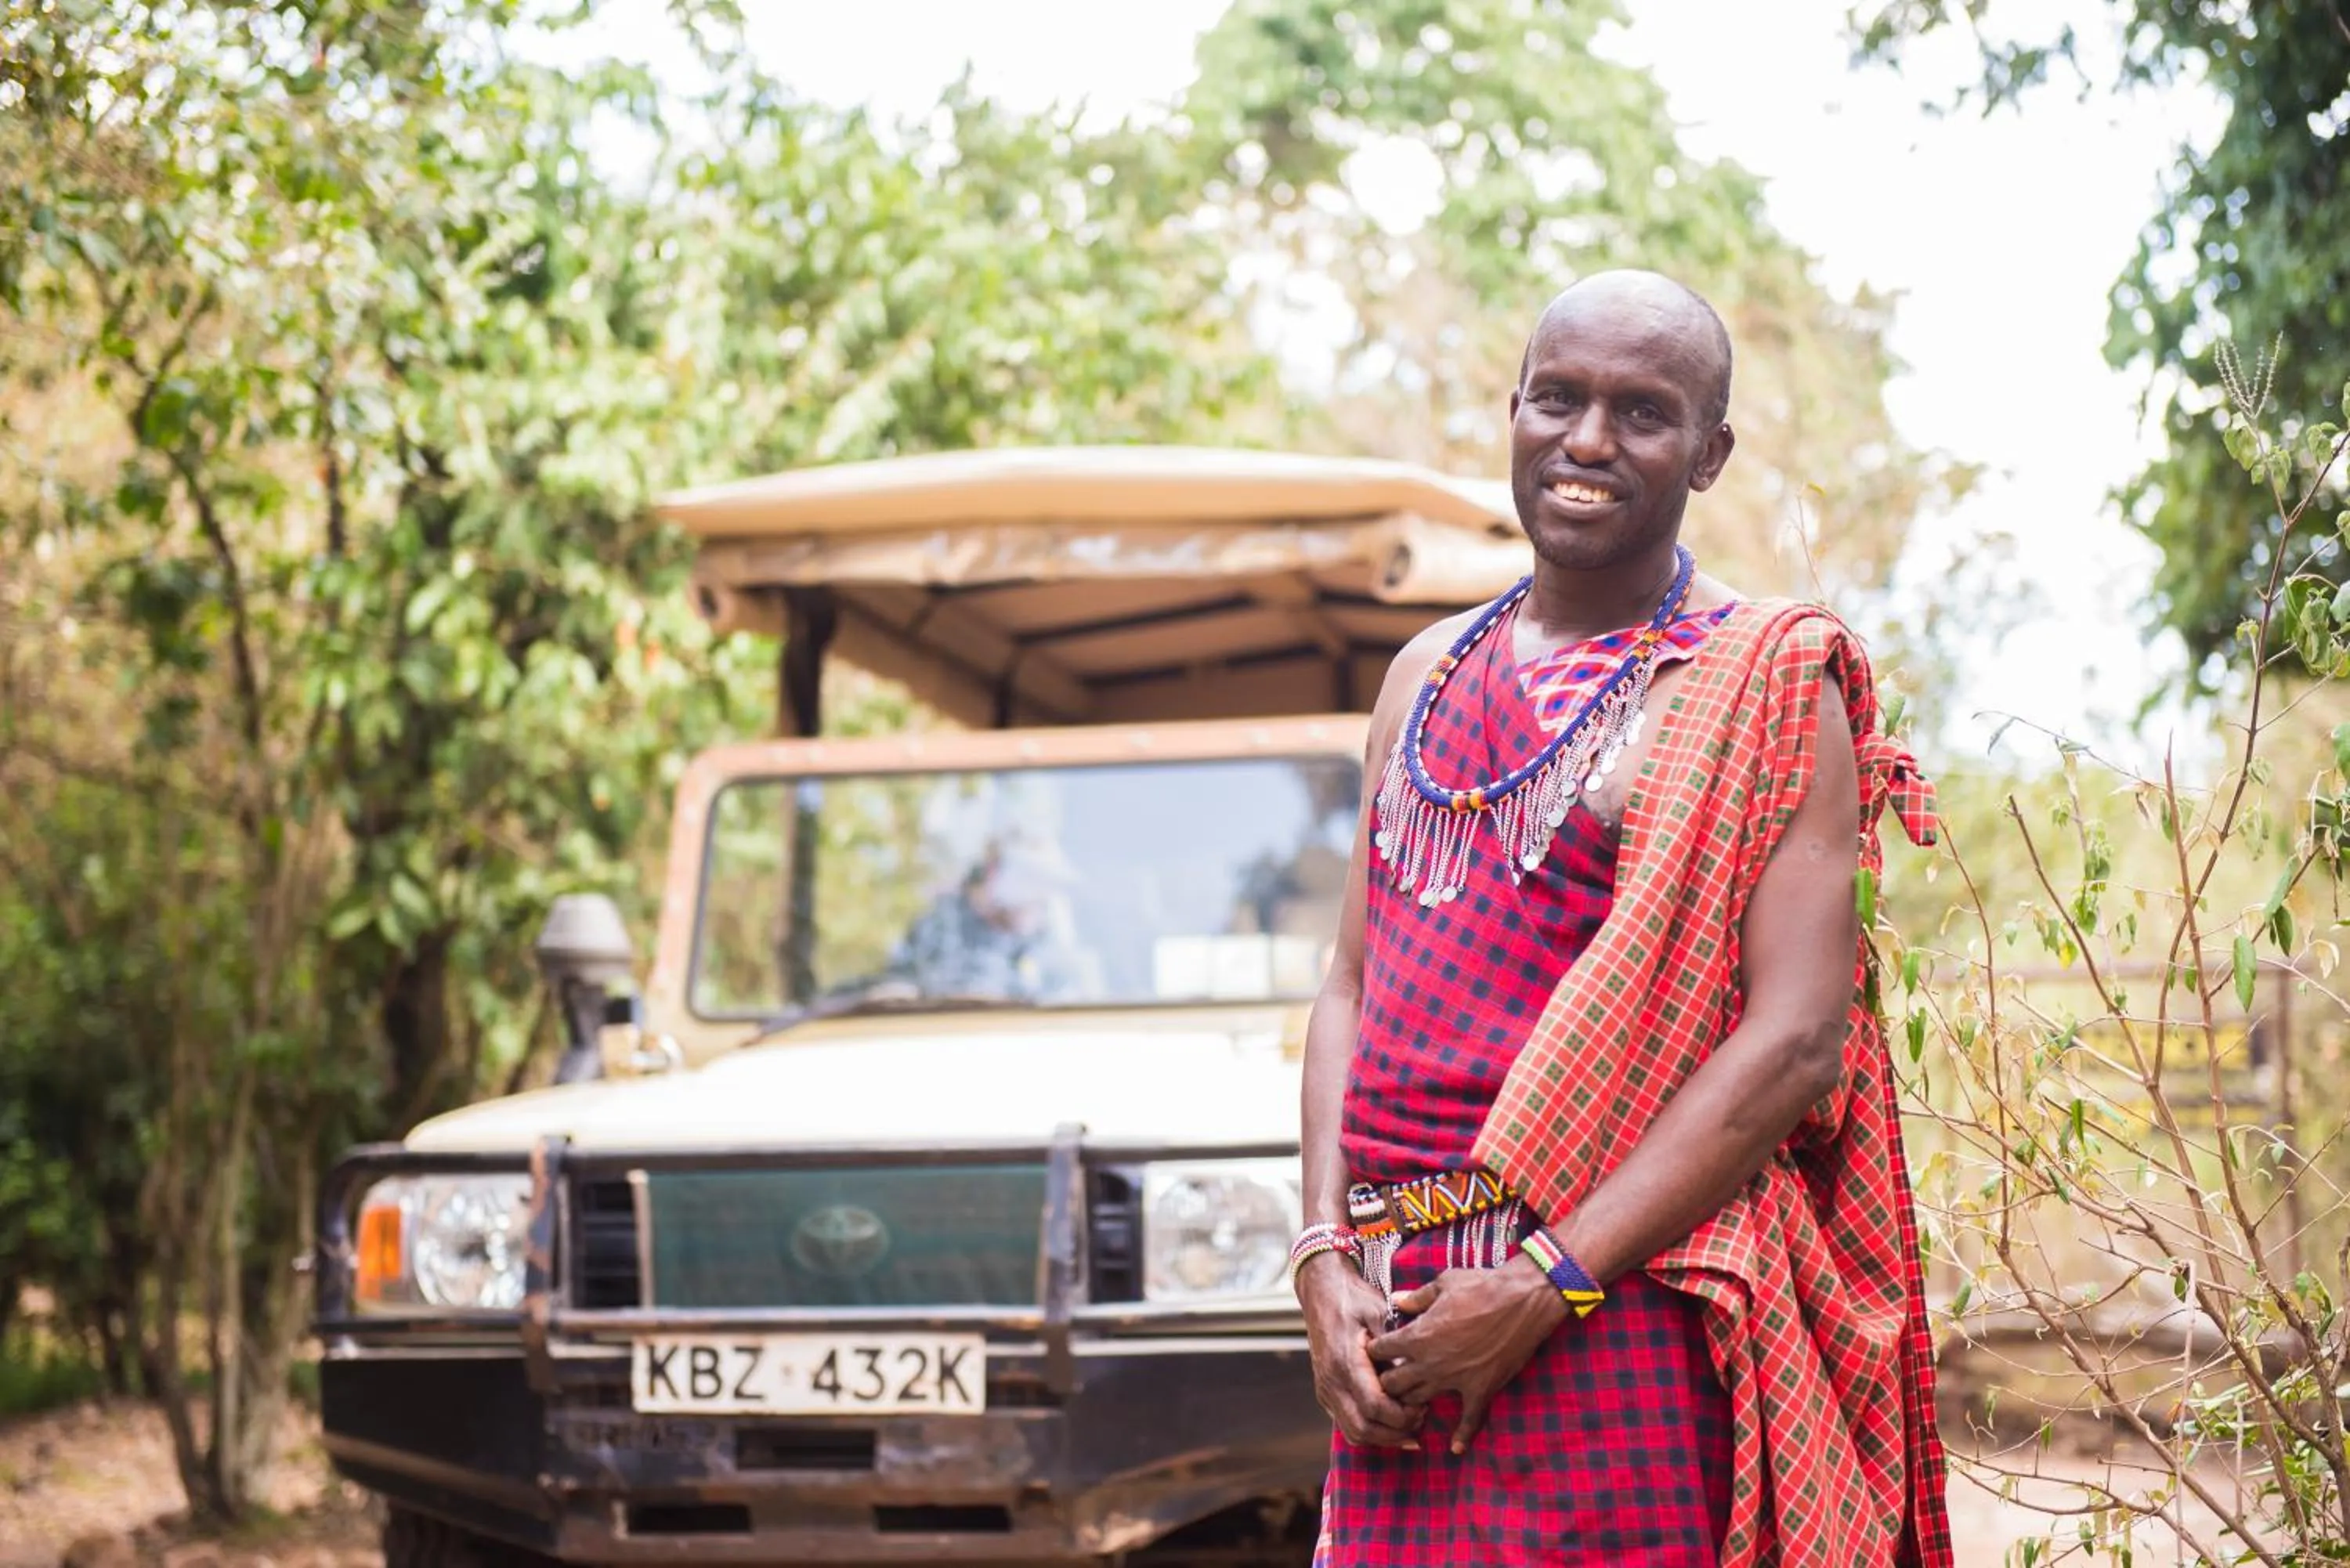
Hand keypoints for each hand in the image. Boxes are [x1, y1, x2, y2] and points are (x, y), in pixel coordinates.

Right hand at [1297, 1253, 1424, 1448]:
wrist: (1321, 1289)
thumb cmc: (1353, 1298)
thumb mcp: (1379, 1312)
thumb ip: (1394, 1345)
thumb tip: (1415, 1372)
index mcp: (1345, 1362)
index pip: (1375, 1408)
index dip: (1402, 1416)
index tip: (1423, 1407)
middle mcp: (1331, 1381)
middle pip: (1363, 1429)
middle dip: (1395, 1434)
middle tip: (1419, 1423)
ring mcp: (1325, 1388)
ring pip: (1353, 1432)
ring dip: (1382, 1437)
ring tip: (1408, 1427)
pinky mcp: (1325, 1390)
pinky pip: (1346, 1422)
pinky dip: (1369, 1429)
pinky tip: (1390, 1422)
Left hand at [1368, 1255, 1566, 1453]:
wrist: (1523, 1301)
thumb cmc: (1482, 1286)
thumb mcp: (1443, 1283)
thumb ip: (1416, 1297)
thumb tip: (1395, 1300)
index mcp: (1418, 1335)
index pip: (1380, 1351)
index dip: (1376, 1350)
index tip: (1378, 1350)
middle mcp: (1430, 1362)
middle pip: (1393, 1384)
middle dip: (1387, 1381)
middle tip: (1390, 1377)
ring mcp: (1455, 1379)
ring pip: (1419, 1402)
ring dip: (1412, 1403)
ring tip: (1410, 1403)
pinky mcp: (1480, 1389)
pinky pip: (1469, 1421)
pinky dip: (1462, 1436)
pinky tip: (1455, 1449)